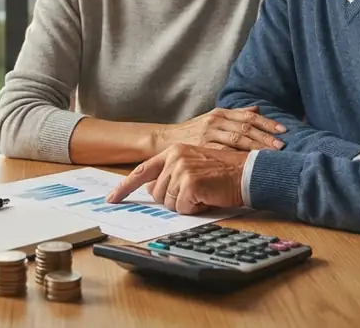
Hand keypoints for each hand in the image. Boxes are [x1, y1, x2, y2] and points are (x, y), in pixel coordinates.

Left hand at [105, 144, 247, 214]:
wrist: (248, 172)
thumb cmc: (223, 173)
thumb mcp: (193, 166)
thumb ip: (171, 174)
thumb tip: (154, 191)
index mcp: (173, 152)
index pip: (142, 171)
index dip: (124, 187)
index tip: (111, 199)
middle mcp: (174, 158)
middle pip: (157, 194)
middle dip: (174, 200)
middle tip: (195, 192)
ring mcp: (181, 170)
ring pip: (169, 203)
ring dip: (187, 204)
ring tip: (203, 192)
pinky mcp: (190, 183)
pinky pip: (183, 207)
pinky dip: (196, 208)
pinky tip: (208, 197)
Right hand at [153, 106, 285, 153]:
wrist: (163, 140)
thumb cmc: (191, 132)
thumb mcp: (213, 119)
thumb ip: (235, 115)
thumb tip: (258, 108)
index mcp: (220, 113)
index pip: (248, 116)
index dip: (267, 123)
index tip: (284, 130)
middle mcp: (215, 121)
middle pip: (245, 127)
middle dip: (265, 137)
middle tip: (282, 146)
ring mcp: (207, 134)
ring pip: (236, 139)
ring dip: (255, 147)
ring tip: (271, 154)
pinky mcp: (200, 148)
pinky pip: (222, 152)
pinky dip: (236, 157)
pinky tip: (248, 162)